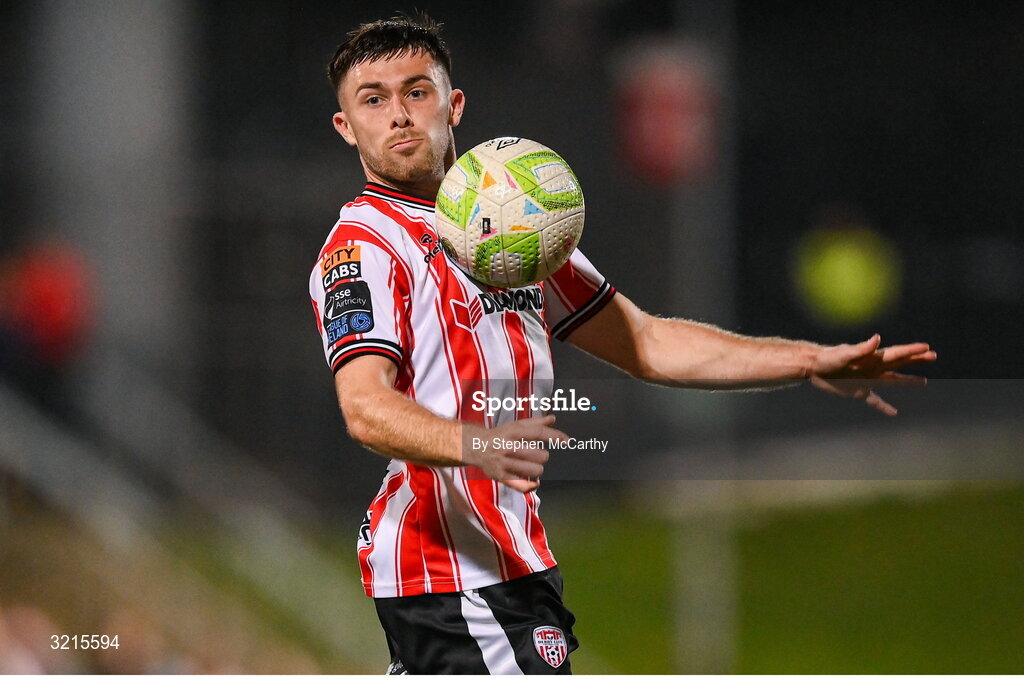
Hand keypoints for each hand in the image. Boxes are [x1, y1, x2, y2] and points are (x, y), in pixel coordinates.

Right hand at [462, 415, 568, 492]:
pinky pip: (523, 485)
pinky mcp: (501, 476)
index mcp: (513, 431)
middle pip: (540, 454)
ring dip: (538, 469)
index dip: (555, 436)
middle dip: (543, 455)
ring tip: (532, 466)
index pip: (539, 433)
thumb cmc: (500, 435)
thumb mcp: (515, 425)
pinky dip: (532, 485)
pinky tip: (533, 481)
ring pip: (535, 470)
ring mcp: (504, 463)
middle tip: (536, 455)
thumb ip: (535, 422)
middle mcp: (508, 446)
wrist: (476, 447)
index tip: (566, 441)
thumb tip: (552, 418)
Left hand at [809, 334, 936, 415]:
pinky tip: (894, 413)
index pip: (896, 353)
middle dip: (916, 360)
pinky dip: (884, 407)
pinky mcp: (858, 391)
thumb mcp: (845, 354)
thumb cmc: (829, 358)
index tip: (927, 347)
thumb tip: (878, 338)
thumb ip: (862, 348)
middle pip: (899, 363)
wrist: (814, 367)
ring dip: (907, 381)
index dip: (912, 351)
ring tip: (923, 381)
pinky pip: (875, 400)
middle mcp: (873, 367)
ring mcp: (868, 380)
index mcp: (872, 358)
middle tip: (933, 355)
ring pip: (892, 381)